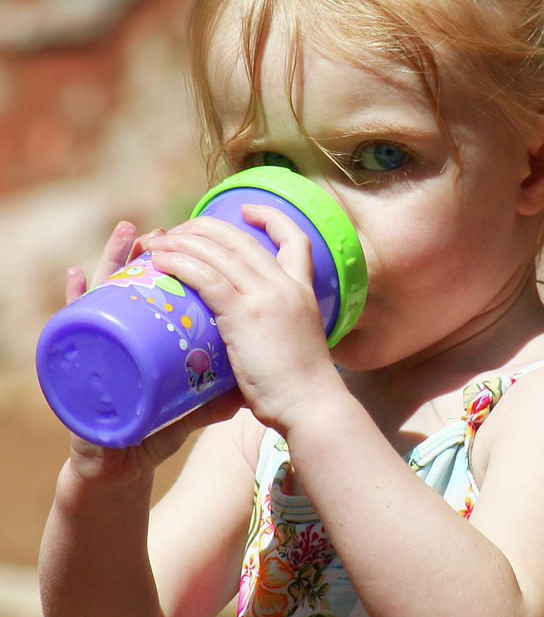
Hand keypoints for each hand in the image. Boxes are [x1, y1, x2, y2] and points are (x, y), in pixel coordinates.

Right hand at [63, 222, 243, 484]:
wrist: (121, 462)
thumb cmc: (154, 428)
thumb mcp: (193, 408)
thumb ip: (219, 396)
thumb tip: (254, 387)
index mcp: (157, 338)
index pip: (171, 295)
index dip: (183, 268)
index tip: (197, 242)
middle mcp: (130, 333)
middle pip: (140, 283)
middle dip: (152, 254)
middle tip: (162, 233)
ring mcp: (107, 342)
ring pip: (109, 292)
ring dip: (114, 260)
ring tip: (128, 234)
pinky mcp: (86, 358)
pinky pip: (79, 324)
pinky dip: (74, 301)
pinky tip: (74, 279)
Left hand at [147, 205, 342, 434]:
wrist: (312, 405)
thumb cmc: (302, 391)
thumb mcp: (295, 348)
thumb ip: (272, 338)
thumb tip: (245, 352)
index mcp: (303, 291)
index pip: (295, 239)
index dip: (270, 218)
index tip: (247, 211)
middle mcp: (285, 285)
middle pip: (241, 238)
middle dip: (205, 228)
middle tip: (179, 232)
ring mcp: (267, 296)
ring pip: (219, 252)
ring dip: (184, 241)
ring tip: (158, 242)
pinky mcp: (246, 314)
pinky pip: (207, 277)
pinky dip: (181, 263)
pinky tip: (162, 260)